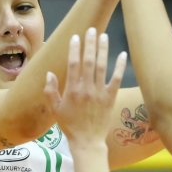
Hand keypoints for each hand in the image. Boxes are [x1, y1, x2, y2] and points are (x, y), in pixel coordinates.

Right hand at [44, 28, 125, 146]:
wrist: (87, 141)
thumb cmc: (69, 125)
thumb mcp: (55, 109)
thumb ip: (51, 91)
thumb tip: (49, 73)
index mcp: (72, 90)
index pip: (73, 64)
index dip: (75, 49)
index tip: (76, 37)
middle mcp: (86, 89)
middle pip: (89, 61)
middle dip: (90, 44)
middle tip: (91, 30)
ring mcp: (99, 93)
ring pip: (102, 67)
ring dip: (103, 50)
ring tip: (104, 36)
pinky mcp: (110, 98)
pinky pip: (116, 80)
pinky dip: (119, 67)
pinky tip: (122, 54)